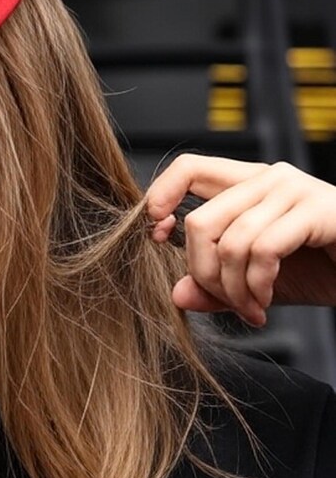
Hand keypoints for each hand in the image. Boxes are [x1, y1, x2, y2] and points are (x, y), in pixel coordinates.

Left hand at [145, 155, 335, 325]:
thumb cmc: (323, 268)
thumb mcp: (259, 284)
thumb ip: (218, 288)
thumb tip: (177, 294)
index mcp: (249, 184)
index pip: (188, 168)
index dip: (161, 198)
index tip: (158, 237)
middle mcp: (268, 178)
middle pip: (201, 220)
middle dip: (204, 274)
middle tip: (228, 303)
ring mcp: (293, 189)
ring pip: (229, 241)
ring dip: (234, 290)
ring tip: (252, 309)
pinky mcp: (315, 210)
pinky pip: (262, 250)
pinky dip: (256, 286)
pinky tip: (265, 303)